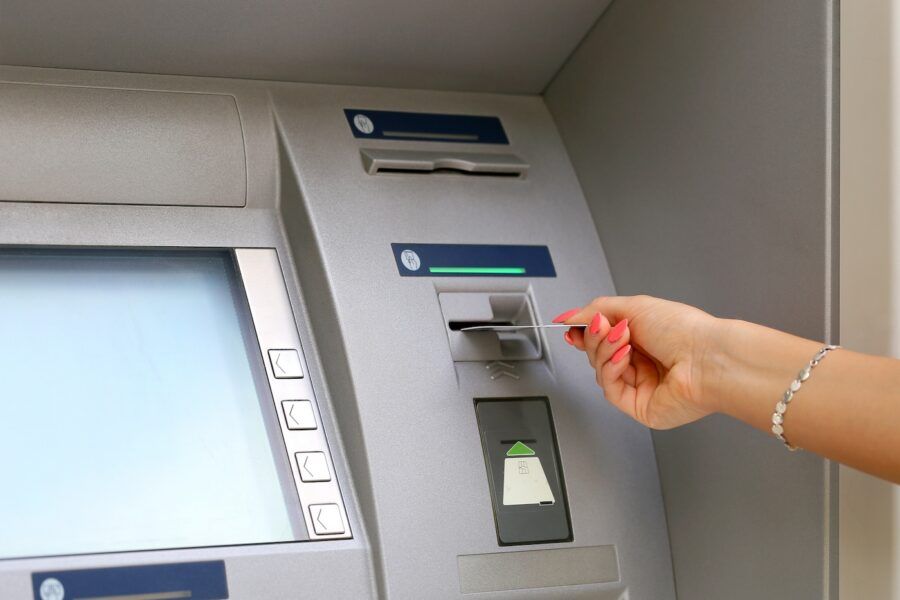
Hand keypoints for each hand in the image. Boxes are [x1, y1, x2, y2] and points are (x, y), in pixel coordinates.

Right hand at [553, 295, 719, 428]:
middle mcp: (642, 361)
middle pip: (598, 353)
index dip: (586, 332)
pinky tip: (624, 357)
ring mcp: (640, 385)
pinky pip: (609, 388)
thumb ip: (595, 310)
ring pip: (600, 369)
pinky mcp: (638, 406)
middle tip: (604, 326)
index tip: (571, 326)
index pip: (603, 337)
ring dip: (605, 350)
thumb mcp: (633, 306)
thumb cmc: (684, 330)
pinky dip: (611, 369)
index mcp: (644, 337)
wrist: (707, 358)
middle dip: (596, 337)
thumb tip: (567, 317)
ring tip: (622, 337)